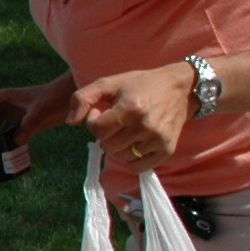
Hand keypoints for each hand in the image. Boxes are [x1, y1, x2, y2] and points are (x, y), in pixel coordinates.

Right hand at [0, 75, 74, 143]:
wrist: (68, 98)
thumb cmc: (53, 99)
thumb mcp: (40, 112)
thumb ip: (28, 125)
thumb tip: (16, 142)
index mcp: (1, 99)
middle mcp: (3, 107)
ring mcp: (11, 115)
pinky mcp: (19, 123)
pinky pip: (6, 135)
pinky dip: (3, 144)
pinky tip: (5, 155)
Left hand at [69, 64, 196, 171]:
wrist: (179, 88)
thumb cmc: (140, 84)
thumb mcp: (109, 83)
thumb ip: (83, 98)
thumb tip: (70, 122)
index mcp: (130, 107)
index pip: (97, 130)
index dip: (93, 121)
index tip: (101, 111)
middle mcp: (145, 126)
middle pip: (108, 146)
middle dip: (106, 135)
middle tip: (115, 122)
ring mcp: (158, 140)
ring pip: (121, 158)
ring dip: (118, 147)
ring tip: (126, 131)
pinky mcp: (167, 150)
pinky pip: (138, 167)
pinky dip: (131, 159)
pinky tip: (134, 143)